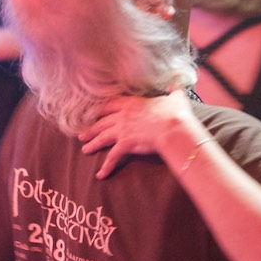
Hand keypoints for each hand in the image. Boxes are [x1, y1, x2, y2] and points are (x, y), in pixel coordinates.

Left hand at [79, 89, 200, 178]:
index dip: (100, 109)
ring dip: (92, 144)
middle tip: (82, 134)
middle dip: (91, 128)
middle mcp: (122, 116)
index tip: (93, 113)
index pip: (110, 104)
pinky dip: (106, 166)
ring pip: (102, 137)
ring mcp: (122, 130)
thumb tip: (177, 86)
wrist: (174, 129)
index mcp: (131, 103)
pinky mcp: (125, 144)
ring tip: (85, 149)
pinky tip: (100, 174)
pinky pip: (112, 157)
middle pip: (102, 122)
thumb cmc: (175, 113)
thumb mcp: (175, 98)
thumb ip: (174, 92)